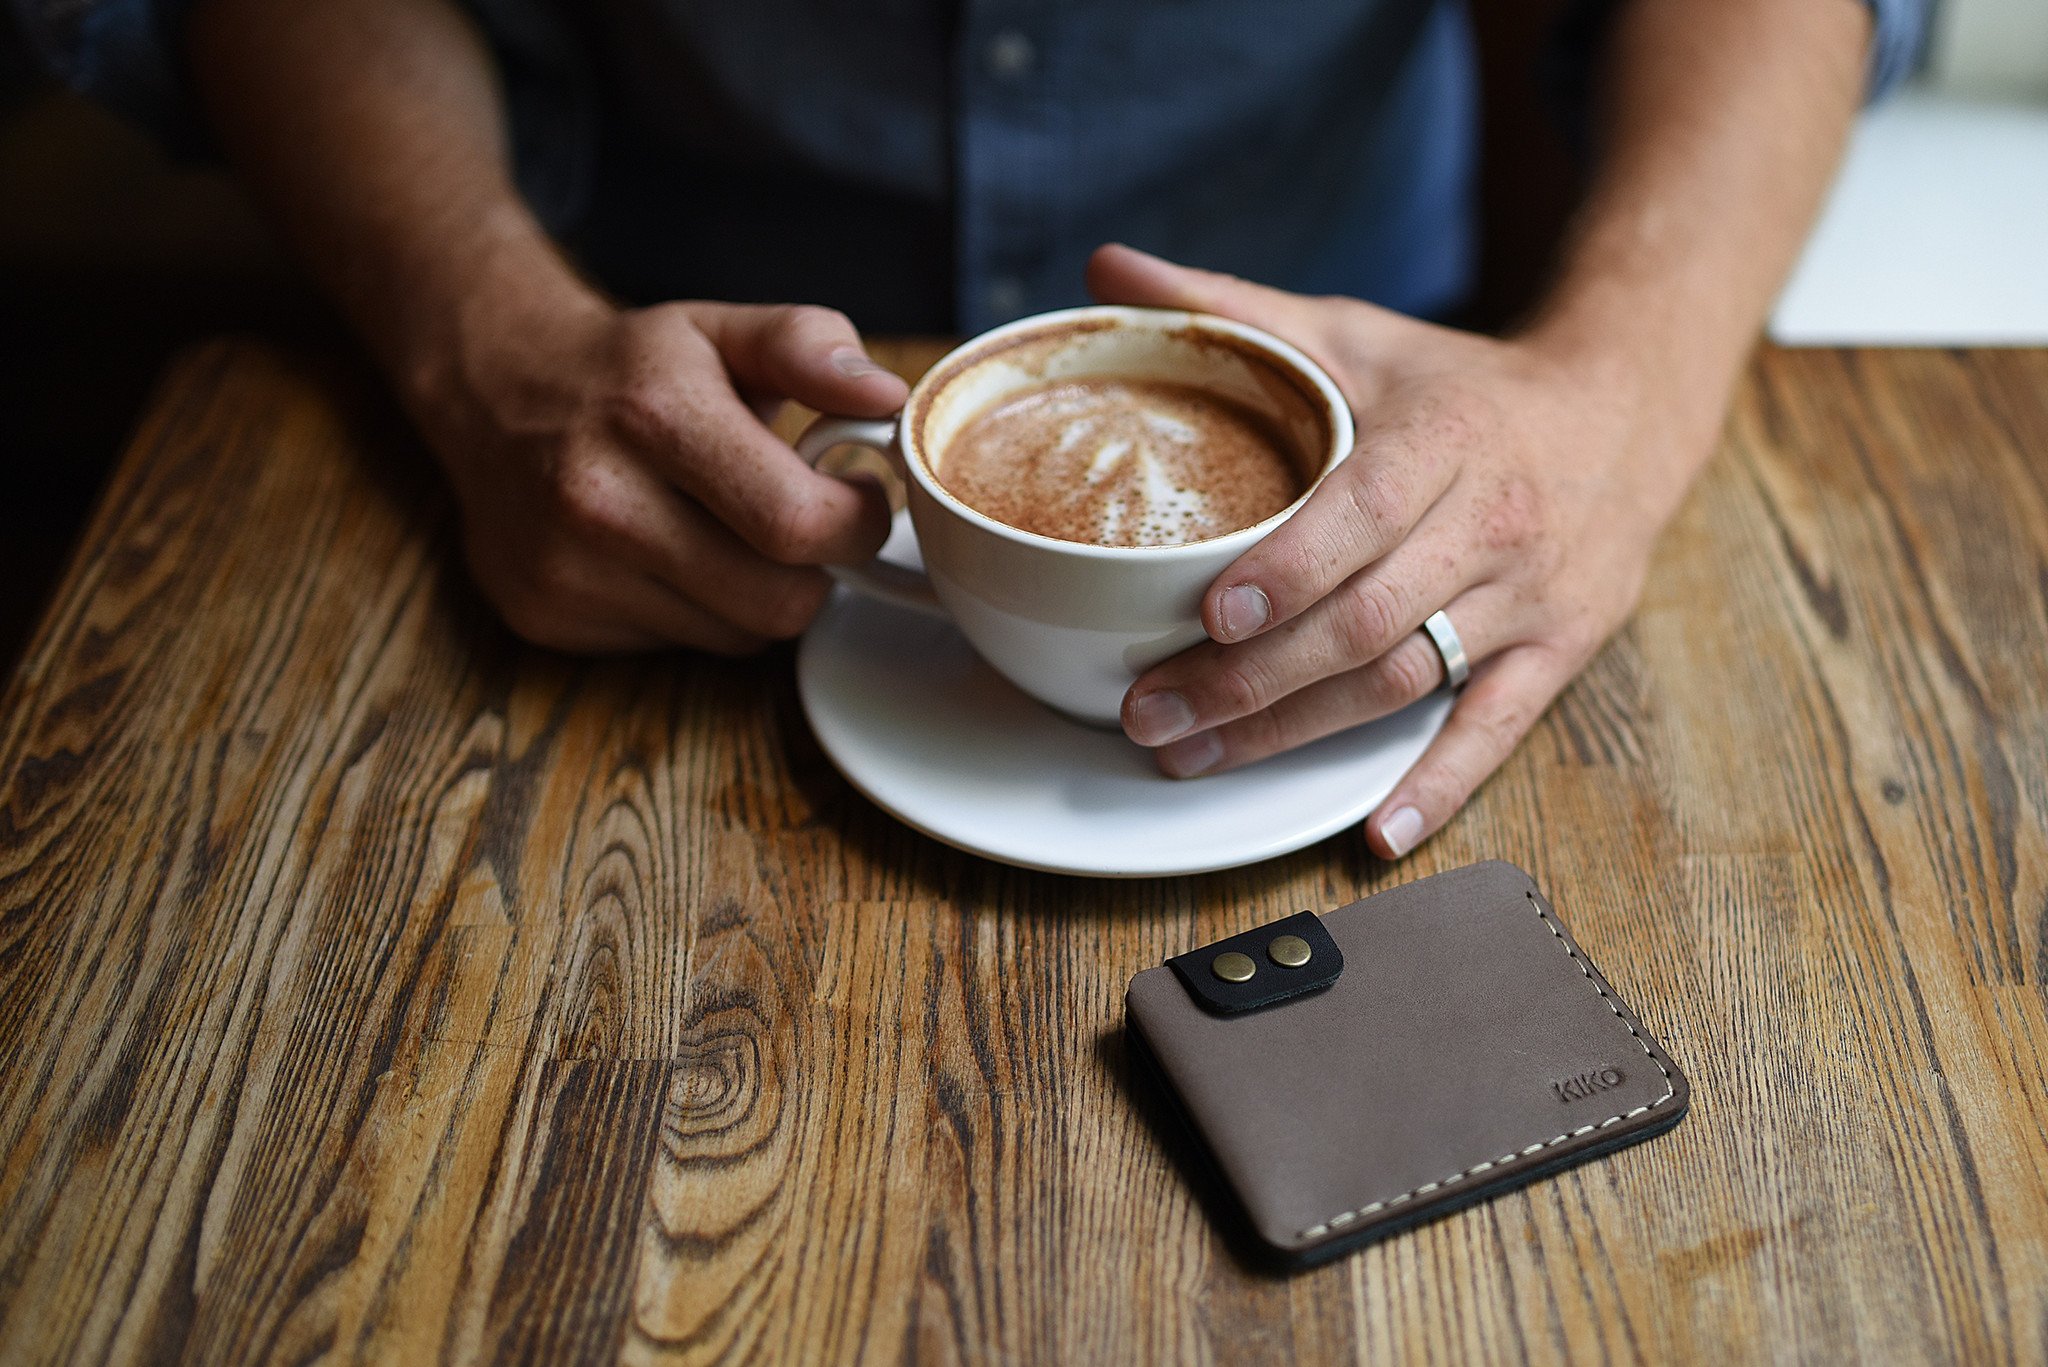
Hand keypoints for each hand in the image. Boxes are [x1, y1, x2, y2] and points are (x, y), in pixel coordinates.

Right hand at [404, 273, 905, 652]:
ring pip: (734, 635)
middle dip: (813, 569)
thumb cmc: (632, 367)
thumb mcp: (724, 329)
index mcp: (653, 415)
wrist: (494, 388)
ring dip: (752, 594)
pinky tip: (661, 553)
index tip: (856, 497)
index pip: (797, 524)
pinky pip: (674, 646)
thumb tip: (886, 396)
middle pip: (776, 602)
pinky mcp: (545, 617)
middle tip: (799, 522)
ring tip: (721, 529)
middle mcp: (599, 499)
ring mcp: (565, 569)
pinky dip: (691, 611)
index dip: (855, 523)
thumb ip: (811, 347)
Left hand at [1090, 244, 1706, 858]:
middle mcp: (1496, 525)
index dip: (1291, 569)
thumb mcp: (1356, 333)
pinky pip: (1495, 731)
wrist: (1625, 411)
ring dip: (1297, 734)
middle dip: (1252, 678)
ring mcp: (1533, 598)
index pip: (1365, 511)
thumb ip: (1233, 309)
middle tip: (1152, 715)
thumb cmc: (1461, 384)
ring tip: (1196, 758)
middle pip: (1367, 619)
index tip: (1213, 612)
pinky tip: (1374, 835)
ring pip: (1407, 681)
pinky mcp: (1560, 651)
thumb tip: (1103, 268)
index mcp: (1447, 440)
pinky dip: (1437, 787)